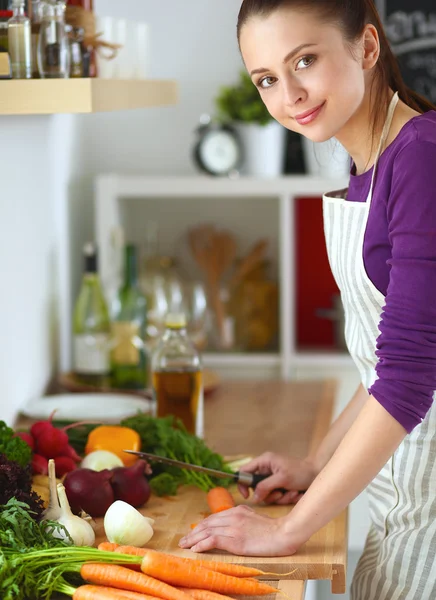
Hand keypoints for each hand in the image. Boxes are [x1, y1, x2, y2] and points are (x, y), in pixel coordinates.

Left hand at [179, 505, 303, 555]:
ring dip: (193, 539)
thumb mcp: (255, 518)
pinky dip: (202, 544)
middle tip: (183, 540)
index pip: (214, 518)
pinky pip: (214, 540)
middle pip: (207, 523)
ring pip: (207, 531)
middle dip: (193, 532)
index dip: (201, 525)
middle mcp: (233, 516)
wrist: (284, 533)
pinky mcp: (236, 539)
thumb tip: (231, 525)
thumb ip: (242, 519)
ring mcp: (234, 527)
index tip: (193, 532)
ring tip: (184, 545)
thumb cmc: (274, 529)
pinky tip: (195, 549)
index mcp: (238, 510)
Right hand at [238, 452, 317, 504]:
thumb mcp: (282, 478)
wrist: (317, 475)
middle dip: (268, 494)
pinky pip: (276, 497)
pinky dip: (285, 498)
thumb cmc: (300, 472)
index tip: (246, 496)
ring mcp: (272, 479)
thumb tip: (254, 497)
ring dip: (279, 497)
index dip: (242, 483)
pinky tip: (295, 493)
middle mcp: (266, 470)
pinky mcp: (279, 487)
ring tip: (291, 492)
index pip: (244, 471)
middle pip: (255, 487)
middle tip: (278, 493)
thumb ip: (265, 486)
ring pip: (266, 495)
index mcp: (264, 461)